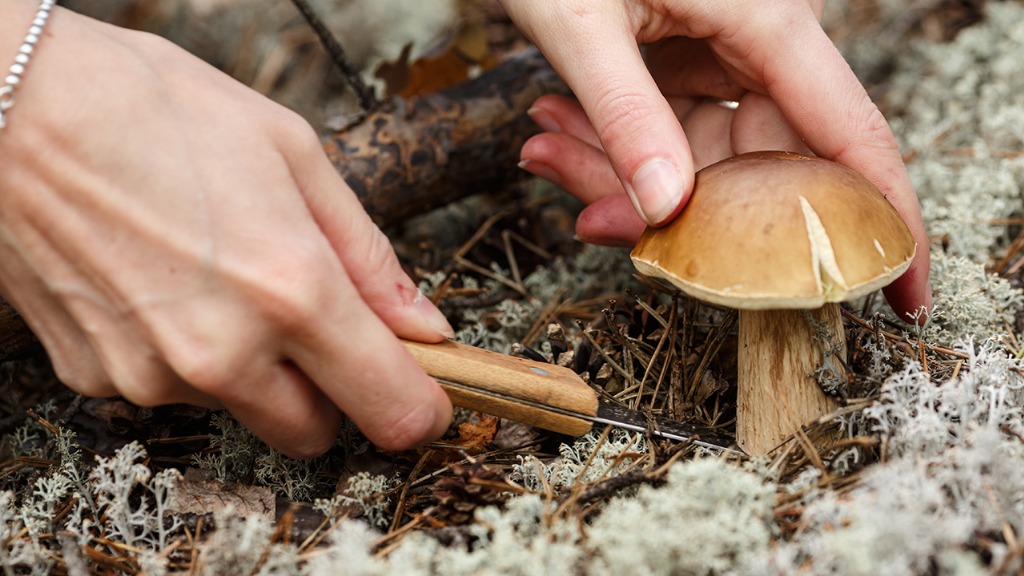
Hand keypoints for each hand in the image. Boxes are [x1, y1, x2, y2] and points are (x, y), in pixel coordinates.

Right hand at [0, 3, 453, 456]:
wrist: (12, 104)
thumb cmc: (158, 109)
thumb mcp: (294, 155)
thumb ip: (370, 257)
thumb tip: (423, 326)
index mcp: (292, 292)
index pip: (390, 408)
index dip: (419, 406)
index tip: (424, 390)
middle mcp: (223, 352)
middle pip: (315, 431)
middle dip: (330, 390)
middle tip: (315, 321)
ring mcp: (152, 375)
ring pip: (242, 407)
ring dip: (253, 366)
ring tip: (218, 272)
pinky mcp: (96, 377)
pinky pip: (172, 389)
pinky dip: (185, 354)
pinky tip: (161, 281)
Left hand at [501, 0, 930, 320]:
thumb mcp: (581, 23)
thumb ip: (624, 115)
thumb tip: (665, 210)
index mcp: (769, 19)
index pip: (849, 135)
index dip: (881, 220)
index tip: (905, 293)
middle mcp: (764, 39)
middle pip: (753, 163)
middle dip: (669, 208)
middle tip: (590, 218)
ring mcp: (728, 50)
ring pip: (702, 154)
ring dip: (621, 171)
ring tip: (546, 148)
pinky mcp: (694, 55)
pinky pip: (673, 127)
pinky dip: (617, 144)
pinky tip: (557, 129)